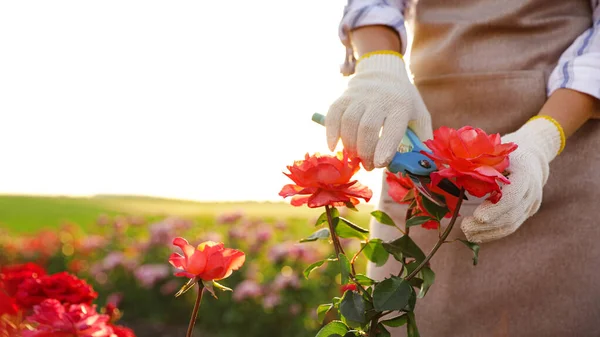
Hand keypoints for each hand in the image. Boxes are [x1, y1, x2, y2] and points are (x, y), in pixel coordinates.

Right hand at [325, 51, 432, 170]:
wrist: (383, 71)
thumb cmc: (403, 100)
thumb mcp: (419, 114)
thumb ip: (422, 138)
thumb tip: (422, 164)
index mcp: (400, 105)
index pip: (392, 127)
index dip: (385, 147)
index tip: (380, 164)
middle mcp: (379, 98)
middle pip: (367, 128)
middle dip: (365, 152)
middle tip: (369, 166)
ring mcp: (359, 96)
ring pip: (349, 123)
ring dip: (350, 146)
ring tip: (356, 158)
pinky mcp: (343, 97)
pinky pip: (333, 115)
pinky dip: (331, 133)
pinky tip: (333, 147)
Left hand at [460, 117, 563, 242]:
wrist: (532, 156)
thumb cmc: (505, 151)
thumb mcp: (493, 152)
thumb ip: (476, 163)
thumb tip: (446, 170)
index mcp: (526, 171)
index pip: (514, 195)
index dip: (496, 209)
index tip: (478, 217)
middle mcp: (532, 190)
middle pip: (512, 214)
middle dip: (487, 225)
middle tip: (465, 228)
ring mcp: (532, 203)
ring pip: (512, 224)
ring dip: (489, 232)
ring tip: (468, 234)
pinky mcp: (528, 212)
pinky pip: (511, 226)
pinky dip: (493, 232)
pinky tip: (477, 235)